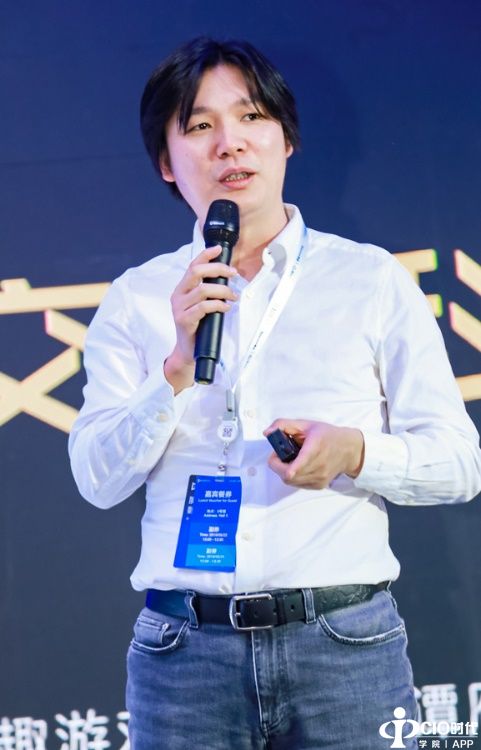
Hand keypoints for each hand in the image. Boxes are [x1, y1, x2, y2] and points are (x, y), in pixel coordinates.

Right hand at [164, 245, 237, 391]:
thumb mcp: (202, 305)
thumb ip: (209, 292)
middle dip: (217, 269)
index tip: (219, 249)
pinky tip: (226, 307)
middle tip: (233, 274)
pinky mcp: (183, 320)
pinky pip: (203, 307)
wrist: (188, 351)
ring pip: (202, 290)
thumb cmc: (199, 326)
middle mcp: (178, 295)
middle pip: (196, 272)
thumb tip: (228, 278)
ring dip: (222, 291)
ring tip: (233, 296)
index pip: (192, 266)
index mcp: (182, 289)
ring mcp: (179, 308)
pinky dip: (218, 305)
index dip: (205, 255)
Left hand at [264, 418, 364, 488]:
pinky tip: (298, 466)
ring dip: (284, 471)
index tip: (281, 462)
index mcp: (315, 448)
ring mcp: (319, 478)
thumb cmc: (327, 435)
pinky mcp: (319, 485)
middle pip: (288, 475)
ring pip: (291, 481)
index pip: (297, 466)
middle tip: (280, 454)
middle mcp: (318, 466)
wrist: (349, 450)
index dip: (285, 466)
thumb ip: (283, 425)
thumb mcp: (306, 424)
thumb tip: (267, 433)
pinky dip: (293, 476)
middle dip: (277, 465)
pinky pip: (298, 484)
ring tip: (290, 459)